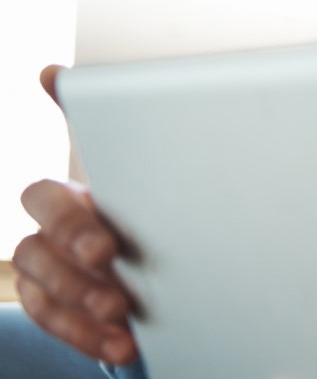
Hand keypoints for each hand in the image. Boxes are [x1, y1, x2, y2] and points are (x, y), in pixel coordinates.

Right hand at [11, 66, 138, 364]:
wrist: (164, 277)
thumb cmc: (158, 222)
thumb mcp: (167, 190)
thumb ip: (153, 146)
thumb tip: (89, 83)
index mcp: (79, 191)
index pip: (52, 189)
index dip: (68, 214)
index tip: (102, 236)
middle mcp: (54, 224)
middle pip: (41, 226)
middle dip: (73, 241)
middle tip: (110, 259)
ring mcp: (46, 264)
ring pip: (38, 275)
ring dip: (79, 296)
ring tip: (121, 312)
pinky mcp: (49, 303)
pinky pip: (51, 318)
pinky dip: (84, 333)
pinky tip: (119, 343)